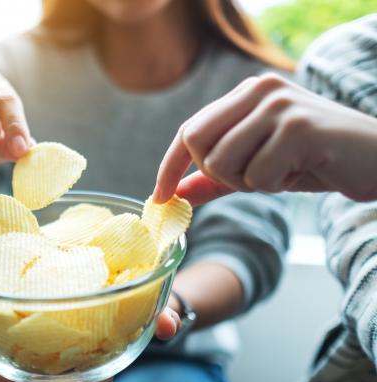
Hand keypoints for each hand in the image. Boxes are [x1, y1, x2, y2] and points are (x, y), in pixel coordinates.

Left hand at [0, 304, 178, 381]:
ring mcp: (50, 353)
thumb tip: (168, 326)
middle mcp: (72, 366)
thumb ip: (160, 317)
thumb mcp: (155, 309)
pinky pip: (7, 345)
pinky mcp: (34, 336)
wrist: (125, 291)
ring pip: (17, 369)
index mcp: (101, 366)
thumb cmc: (141, 306)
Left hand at [153, 73, 376, 205]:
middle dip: (217, 174)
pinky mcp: (297, 127)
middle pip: (196, 143)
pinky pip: (255, 175)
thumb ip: (216, 177)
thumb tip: (176, 192)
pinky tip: (299, 171)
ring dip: (248, 182)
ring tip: (282, 171)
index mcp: (245, 94)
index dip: (170, 165)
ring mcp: (277, 106)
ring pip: (222, 162)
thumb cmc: (314, 161)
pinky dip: (273, 185)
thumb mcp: (258, 166)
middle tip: (254, 177)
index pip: (189, 130)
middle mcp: (258, 90)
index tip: (160, 197)